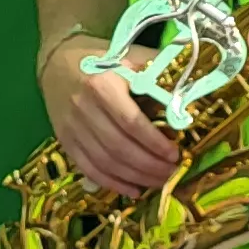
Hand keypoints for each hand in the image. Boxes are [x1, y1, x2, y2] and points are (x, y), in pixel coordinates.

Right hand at [41, 32, 177, 193]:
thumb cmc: (103, 59)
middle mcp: (83, 108)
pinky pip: (89, 169)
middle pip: (119, 148)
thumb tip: (190, 95)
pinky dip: (112, 184)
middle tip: (172, 174)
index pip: (131, 122)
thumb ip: (159, 73)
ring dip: (135, 178)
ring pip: (105, 163)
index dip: (154, 142)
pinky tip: (133, 190)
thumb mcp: (131, 57)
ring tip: (158, 182)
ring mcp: (71, 127)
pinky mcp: (64, 141)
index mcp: (102, 85)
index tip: (175, 154)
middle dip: (149, 166)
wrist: (58, 61)